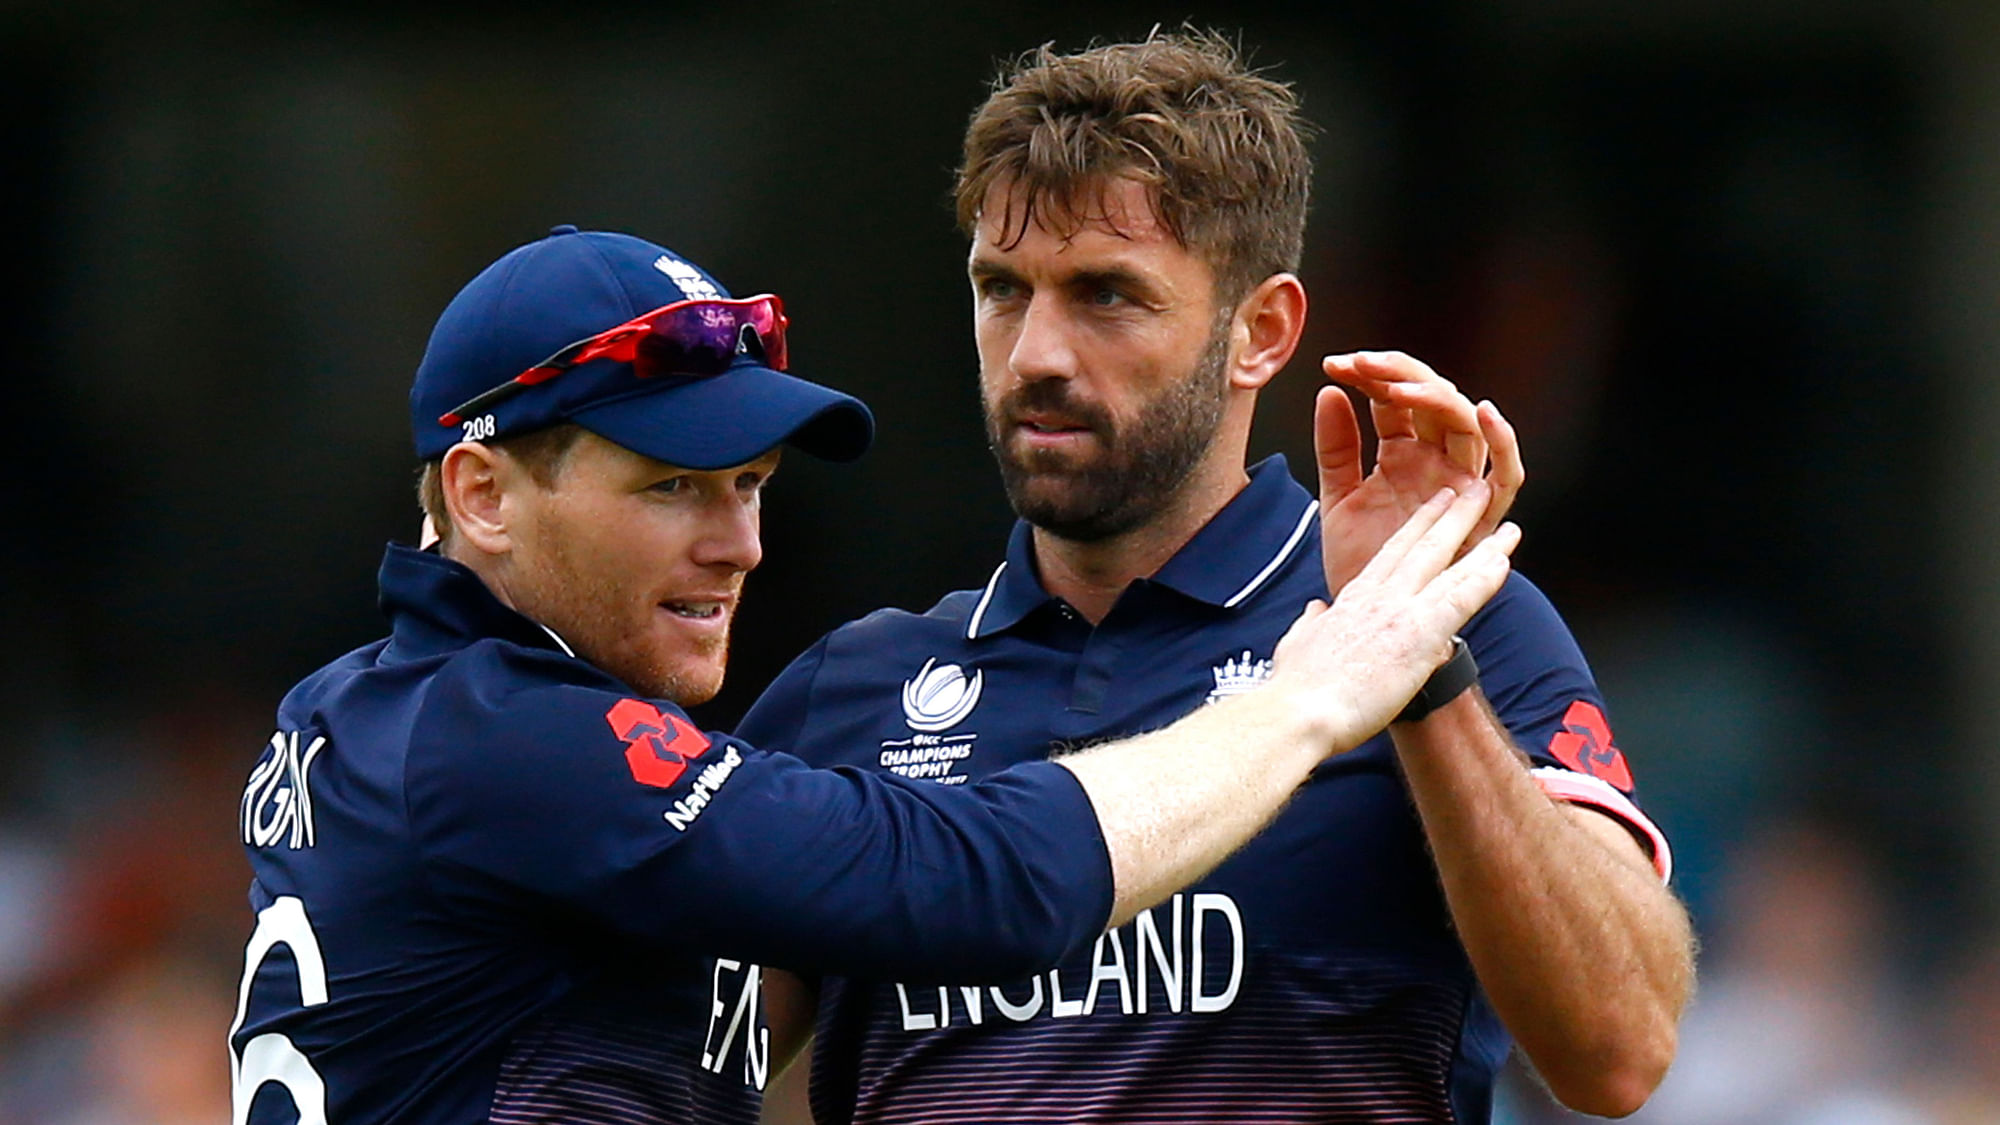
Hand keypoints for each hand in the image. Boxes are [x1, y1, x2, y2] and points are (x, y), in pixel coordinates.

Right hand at [1269, 483, 1520, 749]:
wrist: (1298, 712)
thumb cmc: (1296, 688)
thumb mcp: (1297, 644)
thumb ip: (1311, 623)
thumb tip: (1315, 610)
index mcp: (1353, 600)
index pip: (1392, 554)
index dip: (1417, 528)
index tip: (1434, 508)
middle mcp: (1380, 596)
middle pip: (1424, 546)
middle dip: (1453, 516)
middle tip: (1474, 491)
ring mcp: (1401, 612)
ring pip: (1450, 567)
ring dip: (1482, 543)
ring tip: (1507, 523)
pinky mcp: (1420, 635)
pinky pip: (1461, 599)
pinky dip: (1484, 579)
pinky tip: (1504, 561)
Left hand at [1317, 351, 1522, 593]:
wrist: (1367, 620)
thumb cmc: (1358, 561)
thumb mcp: (1337, 498)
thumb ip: (1335, 447)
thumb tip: (1328, 392)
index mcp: (1401, 454)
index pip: (1394, 400)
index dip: (1370, 377)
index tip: (1335, 365)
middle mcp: (1435, 463)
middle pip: (1431, 401)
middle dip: (1399, 375)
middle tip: (1361, 364)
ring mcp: (1460, 486)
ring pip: (1467, 426)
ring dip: (1438, 398)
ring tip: (1402, 384)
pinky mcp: (1482, 517)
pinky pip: (1505, 475)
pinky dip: (1504, 442)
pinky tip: (1485, 412)